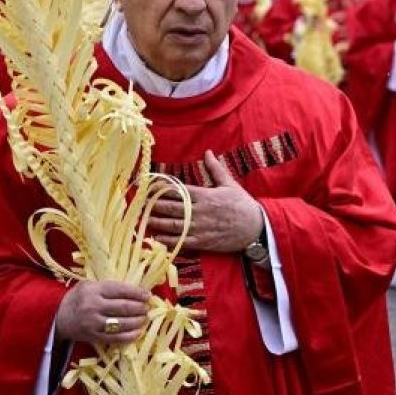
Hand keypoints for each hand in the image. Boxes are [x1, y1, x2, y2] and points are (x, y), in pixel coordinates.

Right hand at [55, 280, 149, 345]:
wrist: (58, 317)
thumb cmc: (76, 298)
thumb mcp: (88, 285)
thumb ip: (107, 287)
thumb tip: (132, 290)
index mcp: (93, 289)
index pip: (120, 290)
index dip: (136, 292)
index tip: (147, 295)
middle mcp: (94, 306)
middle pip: (123, 307)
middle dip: (139, 308)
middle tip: (147, 307)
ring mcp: (94, 323)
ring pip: (121, 323)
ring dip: (136, 322)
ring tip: (144, 319)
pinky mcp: (94, 337)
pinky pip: (115, 338)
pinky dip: (129, 336)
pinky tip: (137, 332)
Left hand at [147, 150, 262, 252]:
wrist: (256, 228)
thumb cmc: (242, 204)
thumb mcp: (229, 183)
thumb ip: (215, 168)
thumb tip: (208, 152)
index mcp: (205, 195)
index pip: (178, 190)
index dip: (161, 188)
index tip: (148, 186)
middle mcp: (200, 212)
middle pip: (171, 208)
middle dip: (153, 205)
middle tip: (138, 202)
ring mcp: (200, 228)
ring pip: (173, 225)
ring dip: (156, 222)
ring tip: (141, 219)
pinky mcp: (203, 242)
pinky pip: (181, 242)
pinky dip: (167, 240)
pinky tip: (155, 238)